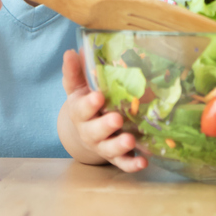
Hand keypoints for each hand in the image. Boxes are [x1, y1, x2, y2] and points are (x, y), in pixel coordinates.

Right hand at [59, 50, 146, 171]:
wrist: (86, 131)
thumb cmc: (86, 103)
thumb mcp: (78, 87)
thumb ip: (75, 71)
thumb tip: (72, 51)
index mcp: (80, 112)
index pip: (81, 108)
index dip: (89, 104)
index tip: (98, 96)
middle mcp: (90, 131)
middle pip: (95, 131)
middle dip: (105, 125)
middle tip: (117, 119)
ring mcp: (103, 145)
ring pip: (109, 149)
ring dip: (120, 145)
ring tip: (130, 140)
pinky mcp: (116, 157)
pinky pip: (123, 163)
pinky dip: (132, 164)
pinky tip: (144, 162)